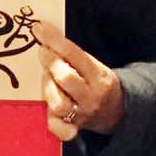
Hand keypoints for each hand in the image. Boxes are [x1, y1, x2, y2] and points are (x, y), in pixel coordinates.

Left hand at [35, 22, 124, 140]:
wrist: (116, 112)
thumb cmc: (95, 82)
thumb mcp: (92, 66)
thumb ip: (72, 56)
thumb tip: (43, 36)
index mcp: (99, 76)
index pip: (75, 54)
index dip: (55, 40)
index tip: (39, 28)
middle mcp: (91, 96)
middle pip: (67, 79)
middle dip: (51, 62)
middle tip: (42, 51)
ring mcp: (81, 114)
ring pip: (59, 103)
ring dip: (47, 87)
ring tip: (45, 76)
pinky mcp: (72, 128)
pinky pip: (58, 128)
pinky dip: (50, 119)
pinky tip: (46, 107)